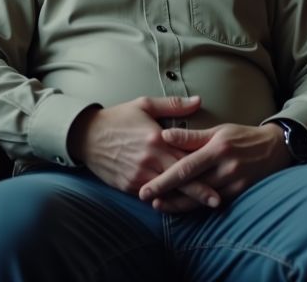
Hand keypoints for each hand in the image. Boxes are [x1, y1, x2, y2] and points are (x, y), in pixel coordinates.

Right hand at [70, 96, 220, 208]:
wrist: (85, 135)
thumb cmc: (118, 118)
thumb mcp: (144, 105)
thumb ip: (174, 105)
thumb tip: (199, 101)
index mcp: (156, 140)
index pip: (184, 157)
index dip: (203, 168)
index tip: (221, 174)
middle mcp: (148, 161)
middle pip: (179, 180)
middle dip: (199, 192)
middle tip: (217, 201)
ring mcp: (138, 176)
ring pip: (165, 191)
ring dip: (182, 199)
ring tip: (200, 206)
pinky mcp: (127, 186)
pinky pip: (149, 195)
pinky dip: (162, 198)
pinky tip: (174, 202)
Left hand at [138, 123, 293, 211]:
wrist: (276, 148)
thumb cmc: (241, 136)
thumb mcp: (218, 130)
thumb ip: (191, 136)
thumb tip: (164, 135)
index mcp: (217, 148)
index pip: (186, 167)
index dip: (164, 180)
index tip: (146, 188)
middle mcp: (226, 168)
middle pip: (191, 187)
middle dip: (168, 196)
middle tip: (147, 200)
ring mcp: (234, 183)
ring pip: (201, 200)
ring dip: (179, 204)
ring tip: (160, 206)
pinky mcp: (240, 194)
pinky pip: (214, 203)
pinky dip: (197, 206)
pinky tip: (182, 207)